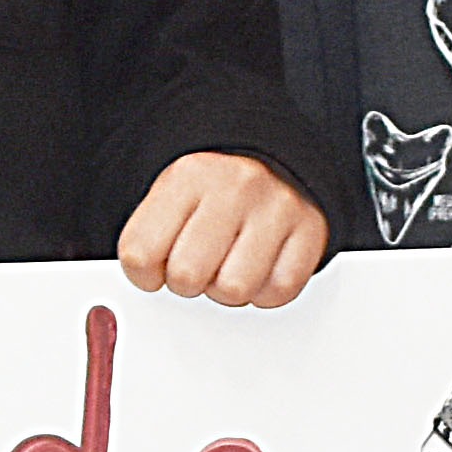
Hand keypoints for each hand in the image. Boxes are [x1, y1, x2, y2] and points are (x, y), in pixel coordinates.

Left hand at [118, 153, 326, 306]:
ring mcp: (277, 207)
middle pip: (187, 276)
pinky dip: (265, 291)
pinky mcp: (311, 230)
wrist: (276, 161)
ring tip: (229, 264)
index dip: (144, 274)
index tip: (157, 264)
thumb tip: (144, 285)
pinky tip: (259, 267)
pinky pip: (278, 291)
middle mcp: (235, 186)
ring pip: (234, 289)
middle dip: (187, 283)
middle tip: (197, 264)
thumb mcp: (172, 196)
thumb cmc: (217, 190)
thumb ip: (148, 238)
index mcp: (188, 176)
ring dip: (227, 289)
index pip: (140, 255)